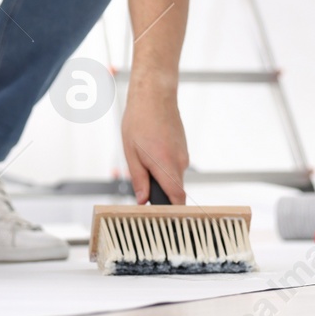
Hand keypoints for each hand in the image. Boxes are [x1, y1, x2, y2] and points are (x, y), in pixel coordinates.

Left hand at [121, 87, 188, 204]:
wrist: (154, 95)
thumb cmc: (140, 120)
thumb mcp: (131, 153)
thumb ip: (139, 179)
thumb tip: (142, 200)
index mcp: (166, 165)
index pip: (177, 199)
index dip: (173, 212)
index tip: (166, 220)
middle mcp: (179, 162)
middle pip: (175, 189)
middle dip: (161, 191)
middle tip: (143, 186)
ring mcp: (183, 154)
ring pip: (174, 176)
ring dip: (160, 175)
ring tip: (143, 158)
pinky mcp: (183, 147)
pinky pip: (174, 164)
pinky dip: (164, 164)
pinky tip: (151, 150)